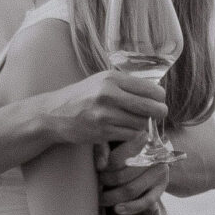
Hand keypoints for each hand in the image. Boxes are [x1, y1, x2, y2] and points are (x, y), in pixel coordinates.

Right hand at [38, 70, 170, 149]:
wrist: (54, 113)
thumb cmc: (82, 96)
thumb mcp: (101, 81)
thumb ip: (126, 84)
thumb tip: (157, 92)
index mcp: (111, 78)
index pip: (150, 88)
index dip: (159, 96)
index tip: (158, 100)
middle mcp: (108, 94)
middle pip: (150, 107)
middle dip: (159, 112)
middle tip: (159, 113)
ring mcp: (104, 114)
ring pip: (141, 123)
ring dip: (143, 124)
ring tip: (137, 121)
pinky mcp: (102, 132)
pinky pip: (130, 135)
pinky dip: (132, 134)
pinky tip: (125, 129)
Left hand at [99, 137, 172, 214]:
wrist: (144, 155)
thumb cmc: (121, 146)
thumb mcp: (110, 142)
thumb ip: (101, 148)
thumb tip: (100, 166)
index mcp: (141, 140)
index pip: (117, 159)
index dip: (104, 169)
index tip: (96, 171)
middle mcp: (153, 155)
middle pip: (123, 176)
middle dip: (106, 183)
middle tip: (96, 184)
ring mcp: (159, 172)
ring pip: (131, 189)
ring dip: (112, 197)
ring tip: (101, 198)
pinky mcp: (161, 187)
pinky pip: (146, 201)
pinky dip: (131, 207)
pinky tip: (117, 209)